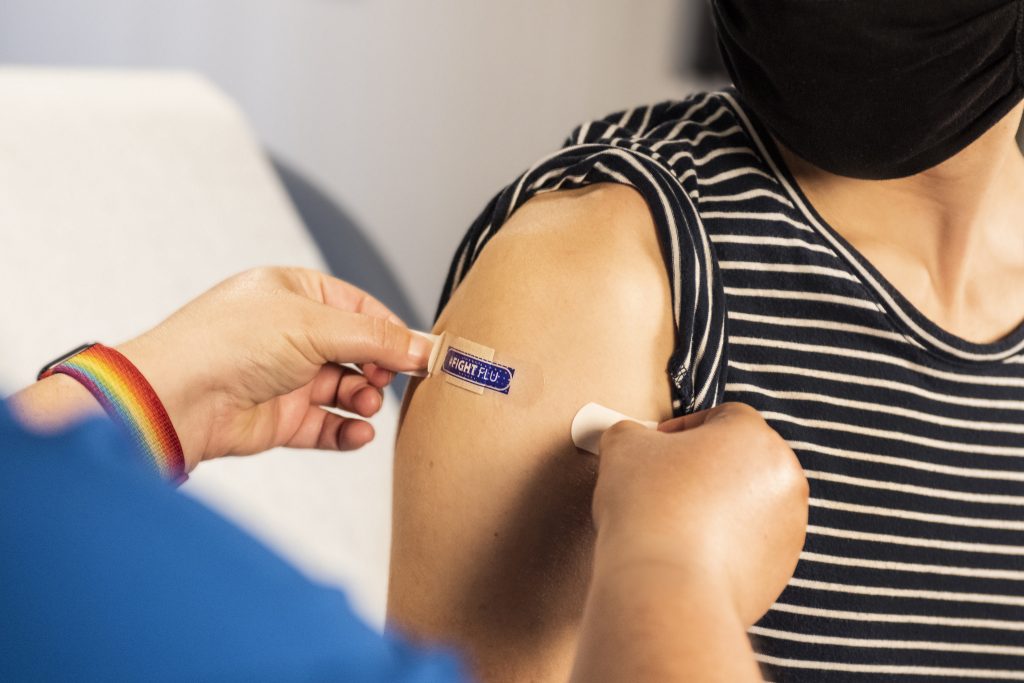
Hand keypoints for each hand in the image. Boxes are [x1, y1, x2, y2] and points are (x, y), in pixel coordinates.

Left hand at [115, 267, 432, 470]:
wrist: (177, 398)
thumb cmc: (227, 343)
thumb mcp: (316, 325)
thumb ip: (376, 339)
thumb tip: (422, 347)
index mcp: (295, 293)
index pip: (361, 309)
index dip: (393, 332)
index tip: (423, 354)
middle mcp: (291, 333)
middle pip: (357, 351)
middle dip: (380, 368)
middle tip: (392, 380)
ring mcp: (285, 377)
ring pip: (345, 390)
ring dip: (365, 399)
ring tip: (368, 404)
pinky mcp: (280, 418)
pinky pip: (327, 425)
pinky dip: (347, 431)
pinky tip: (359, 434)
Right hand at [592, 402, 807, 625]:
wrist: (666, 587)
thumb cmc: (648, 506)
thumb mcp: (623, 445)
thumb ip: (632, 432)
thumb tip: (634, 440)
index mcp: (753, 435)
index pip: (722, 415)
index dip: (685, 428)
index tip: (658, 447)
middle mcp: (783, 476)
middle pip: (742, 458)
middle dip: (706, 467)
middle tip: (667, 483)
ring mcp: (788, 525)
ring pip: (750, 502)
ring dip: (718, 505)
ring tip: (676, 521)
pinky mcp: (781, 568)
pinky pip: (752, 543)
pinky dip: (726, 543)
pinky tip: (690, 551)